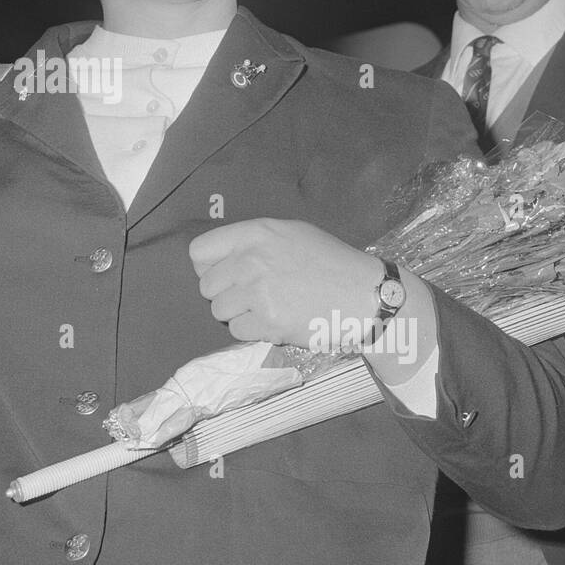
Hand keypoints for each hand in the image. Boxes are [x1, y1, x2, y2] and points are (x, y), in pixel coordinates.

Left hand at [189, 218, 380, 346]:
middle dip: (225, 293)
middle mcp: (251, 260)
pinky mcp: (268, 322)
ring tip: (266, 308)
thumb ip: (254, 241)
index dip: (207, 266)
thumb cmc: (332, 262)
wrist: (365, 295)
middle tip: (252, 295)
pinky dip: (253, 331)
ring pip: (219, 311)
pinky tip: (276, 320)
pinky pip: (237, 331)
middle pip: (207, 286)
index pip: (199, 251)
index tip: (223, 274)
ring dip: (238, 314)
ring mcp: (258, 292)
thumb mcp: (293, 233)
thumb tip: (223, 258)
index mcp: (256, 233)